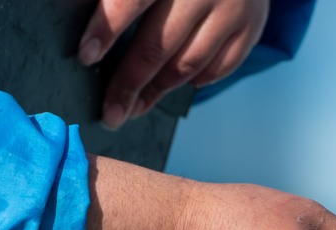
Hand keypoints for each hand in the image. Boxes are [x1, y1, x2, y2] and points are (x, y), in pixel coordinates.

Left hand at [78, 0, 268, 129]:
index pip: (131, 0)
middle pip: (159, 45)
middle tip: (111, 112)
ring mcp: (231, 10)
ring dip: (156, 91)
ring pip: (187, 64)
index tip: (86, 55)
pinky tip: (171, 84)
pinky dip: (192, 81)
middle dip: (129, 83)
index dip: (107, 27)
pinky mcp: (249, 28)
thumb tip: (88, 26)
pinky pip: (216, 69)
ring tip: (134, 106)